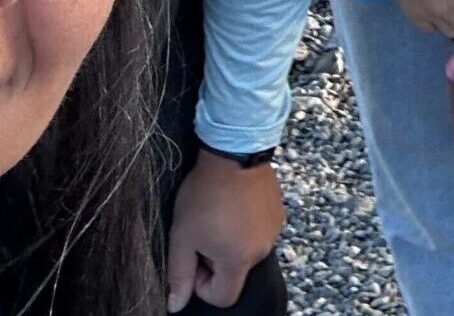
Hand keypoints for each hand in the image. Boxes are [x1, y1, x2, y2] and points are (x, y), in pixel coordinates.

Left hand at [165, 151, 285, 311]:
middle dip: (215, 260)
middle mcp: (262, 250)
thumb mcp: (182, 236)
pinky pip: (257, 232)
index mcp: (239, 260)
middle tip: (201, 232)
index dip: (202, 285)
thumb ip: (179, 274)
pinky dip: (243, 227)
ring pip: (245, 252)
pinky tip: (231, 205)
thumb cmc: (205, 194)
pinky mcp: (277, 213)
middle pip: (235, 274)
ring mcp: (273, 231)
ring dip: (229, 242)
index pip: (223, 297)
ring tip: (216, 214)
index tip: (193, 256)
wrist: (235, 152)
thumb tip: (176, 305)